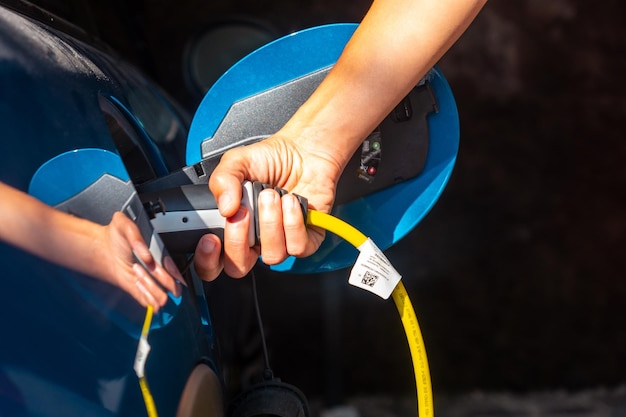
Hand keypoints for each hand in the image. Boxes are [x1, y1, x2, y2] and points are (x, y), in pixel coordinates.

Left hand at [100, 212, 182, 311]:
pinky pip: (151, 303)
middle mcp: (159, 270)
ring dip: (151, 288)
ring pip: (163, 297)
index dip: (171, 270)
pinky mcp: (141, 292)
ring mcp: (151, 282)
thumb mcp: (123, 224)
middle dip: (160, 279)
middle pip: (172, 285)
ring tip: (137, 275)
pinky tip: (137, 284)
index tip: (157, 264)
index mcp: (161, 255)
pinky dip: (146, 297)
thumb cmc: (116, 236)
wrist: (104, 249)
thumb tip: (147, 254)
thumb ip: (135, 235)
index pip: (176, 269)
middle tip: (142, 266)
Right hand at [208, 133, 344, 277]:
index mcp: (233, 228)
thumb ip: (222, 180)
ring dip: (271, 223)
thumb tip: (225, 208)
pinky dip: (294, 223)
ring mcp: (281, 242)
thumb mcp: (236, 162)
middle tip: (243, 214)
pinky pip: (298, 247)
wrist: (303, 150)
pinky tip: (291, 202)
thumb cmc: (270, 159)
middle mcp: (255, 240)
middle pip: (239, 267)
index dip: (208, 259)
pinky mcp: (307, 239)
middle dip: (238, 241)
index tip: (211, 240)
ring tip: (272, 196)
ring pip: (272, 256)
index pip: (214, 262)